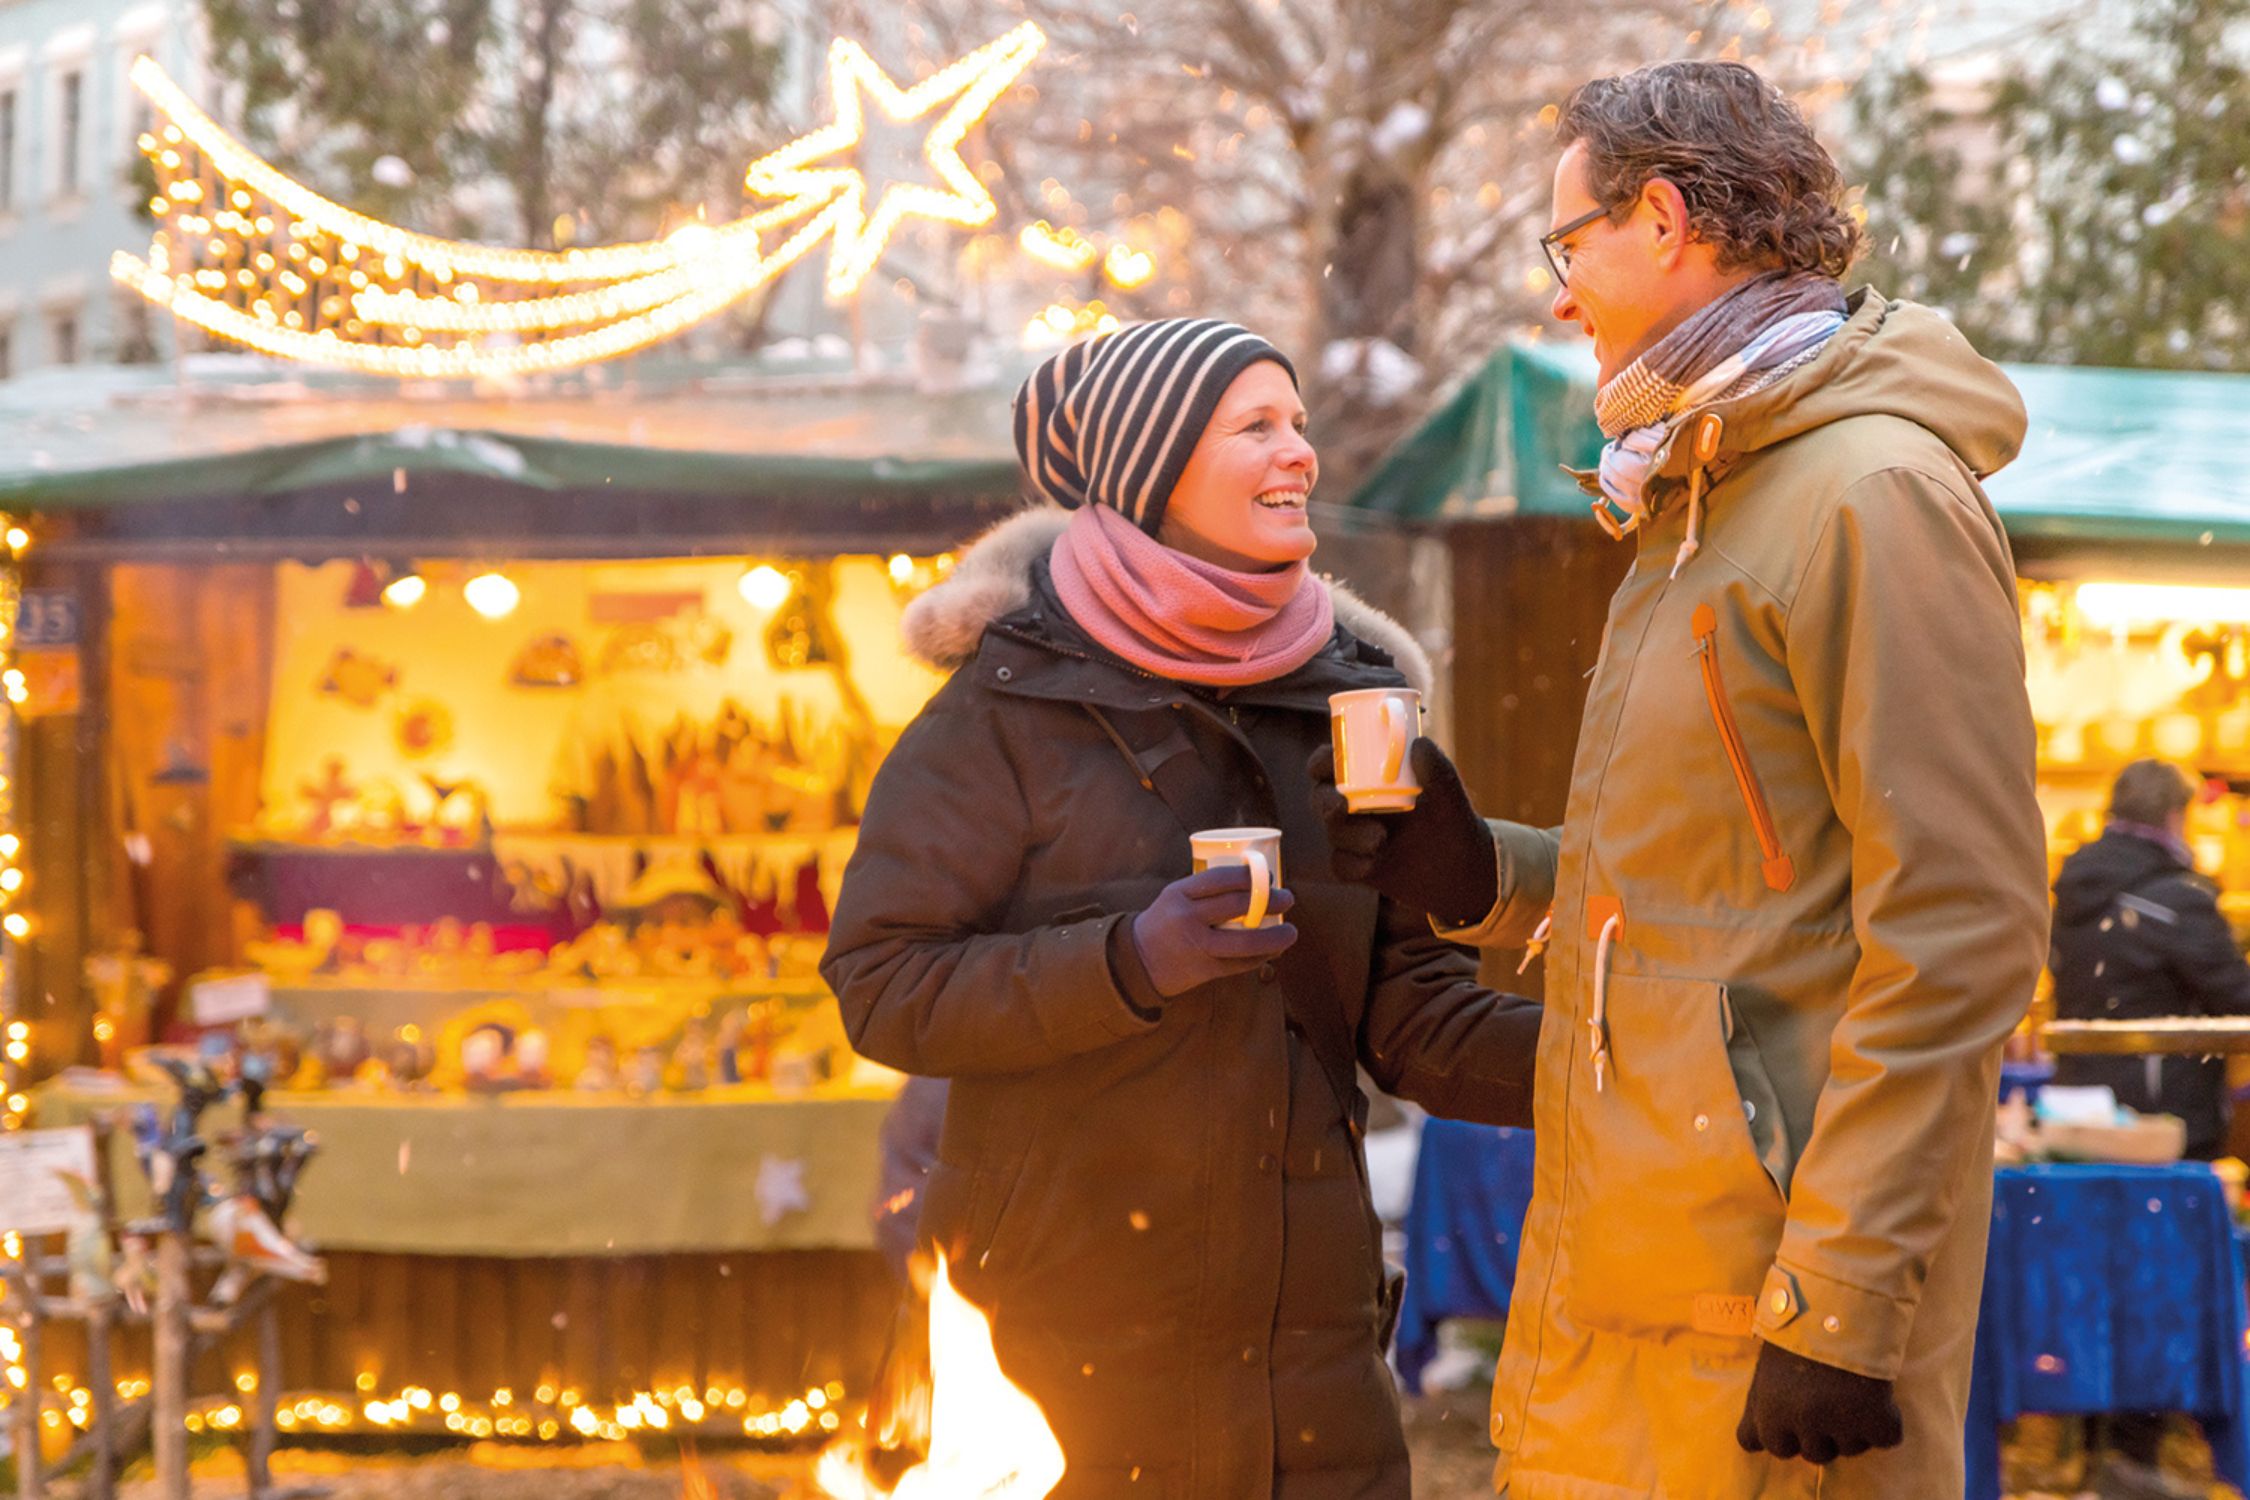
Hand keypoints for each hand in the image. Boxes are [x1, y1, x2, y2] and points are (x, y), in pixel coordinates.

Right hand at [1129, 865, 1297, 997]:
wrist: (1137, 960)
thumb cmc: (1166, 922)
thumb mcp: (1176, 898)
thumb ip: (1206, 891)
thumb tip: (1255, 883)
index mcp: (1179, 893)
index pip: (1222, 878)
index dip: (1251, 876)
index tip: (1270, 875)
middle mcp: (1187, 918)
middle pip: (1238, 906)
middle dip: (1270, 901)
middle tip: (1288, 899)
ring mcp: (1196, 946)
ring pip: (1245, 942)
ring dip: (1274, 937)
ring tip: (1291, 933)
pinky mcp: (1203, 970)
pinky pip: (1239, 964)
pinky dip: (1260, 958)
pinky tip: (1272, 952)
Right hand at [1309, 738, 1498, 927]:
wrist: (1464, 871)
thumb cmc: (1454, 823)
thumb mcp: (1451, 797)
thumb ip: (1438, 771)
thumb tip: (1419, 744)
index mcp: (1371, 778)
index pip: (1334, 762)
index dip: (1323, 760)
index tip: (1330, 762)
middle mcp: (1357, 805)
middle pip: (1321, 797)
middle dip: (1325, 801)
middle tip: (1340, 806)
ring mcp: (1356, 836)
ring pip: (1332, 832)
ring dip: (1349, 835)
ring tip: (1380, 840)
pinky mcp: (1359, 866)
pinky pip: (1341, 865)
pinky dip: (1352, 864)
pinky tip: (1372, 865)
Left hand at [1735, 1339, 1903, 1464]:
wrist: (1839, 1304)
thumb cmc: (1795, 1331)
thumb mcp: (1765, 1371)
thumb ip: (1759, 1409)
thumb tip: (1749, 1444)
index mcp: (1769, 1413)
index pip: (1769, 1446)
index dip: (1784, 1432)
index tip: (1794, 1411)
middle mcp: (1802, 1424)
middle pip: (1814, 1454)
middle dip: (1821, 1433)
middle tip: (1828, 1399)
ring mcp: (1840, 1424)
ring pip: (1851, 1449)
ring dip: (1853, 1428)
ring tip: (1850, 1390)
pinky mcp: (1877, 1421)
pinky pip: (1885, 1439)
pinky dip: (1886, 1422)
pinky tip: (1877, 1396)